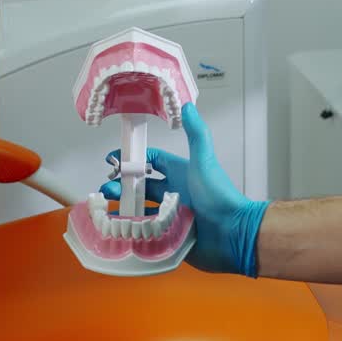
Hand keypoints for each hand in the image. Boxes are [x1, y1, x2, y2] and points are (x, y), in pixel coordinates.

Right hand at [100, 103, 269, 275]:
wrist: (232, 233)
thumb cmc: (220, 196)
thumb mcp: (203, 162)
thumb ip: (196, 134)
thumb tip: (187, 106)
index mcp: (179, 173)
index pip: (151, 162)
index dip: (133, 159)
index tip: (115, 160)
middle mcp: (174, 192)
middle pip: (141, 185)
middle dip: (123, 184)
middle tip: (108, 185)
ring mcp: (171, 213)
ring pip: (140, 207)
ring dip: (123, 204)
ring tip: (109, 203)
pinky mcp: (169, 234)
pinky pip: (146, 229)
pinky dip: (131, 225)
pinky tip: (119, 223)